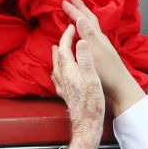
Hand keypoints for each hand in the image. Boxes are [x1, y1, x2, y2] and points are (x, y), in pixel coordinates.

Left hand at [50, 24, 104, 148]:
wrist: (87, 122)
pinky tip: (57, 74)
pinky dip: (57, 71)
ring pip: (56, 66)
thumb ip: (85, 57)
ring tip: (56, 50)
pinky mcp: (65, 94)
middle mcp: (62, 76)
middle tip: (65, 36)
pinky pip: (57, 78)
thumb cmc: (91, 100)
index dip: (67, 35)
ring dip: (57, 56)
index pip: (64, 47)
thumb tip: (81, 41)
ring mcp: (62, 86)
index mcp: (68, 69)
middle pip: (58, 56)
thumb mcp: (92, 76)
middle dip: (61, 44)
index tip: (71, 27)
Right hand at [61, 0, 146, 113]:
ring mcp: (102, 47)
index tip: (64, 1)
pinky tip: (85, 36)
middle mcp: (100, 40)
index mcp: (97, 38)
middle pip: (90, 20)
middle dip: (81, 8)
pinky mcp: (101, 56)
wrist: (120, 90)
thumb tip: (80, 17)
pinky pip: (91, 37)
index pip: (84, 19)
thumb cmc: (107, 73)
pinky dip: (86, 31)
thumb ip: (88, 35)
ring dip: (84, 18)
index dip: (74, 10)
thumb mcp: (95, 53)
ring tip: (78, 13)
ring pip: (92, 28)